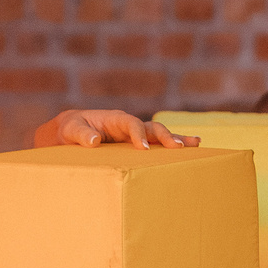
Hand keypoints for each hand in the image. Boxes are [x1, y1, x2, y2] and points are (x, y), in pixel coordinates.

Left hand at [35, 109, 194, 149]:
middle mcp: (128, 124)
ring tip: (196, 143)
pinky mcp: (136, 144)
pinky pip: (156, 145)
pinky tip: (189, 148)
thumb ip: (81, 134)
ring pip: (159, 134)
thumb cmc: (71, 129)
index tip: (144, 148)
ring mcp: (134, 134)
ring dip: (176, 139)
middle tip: (177, 148)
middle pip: (151, 127)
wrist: (71, 131)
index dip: (138, 134)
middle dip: (164, 136)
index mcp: (115, 118)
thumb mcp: (72, 130)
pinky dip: (171, 146)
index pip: (130, 123)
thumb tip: (94, 141)